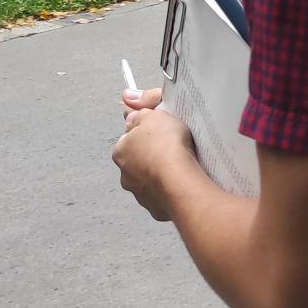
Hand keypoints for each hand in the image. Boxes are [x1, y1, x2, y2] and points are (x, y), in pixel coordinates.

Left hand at [113, 100, 195, 221]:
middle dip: (154, 153)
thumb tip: (129, 98)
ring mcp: (141, 194)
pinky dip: (173, 187)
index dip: (145, 131)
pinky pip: (165, 193)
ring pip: (152, 178)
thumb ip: (141, 108)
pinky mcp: (157, 208)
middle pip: (140, 159)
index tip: (159, 128)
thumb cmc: (165, 148)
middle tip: (174, 144)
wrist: (179, 181)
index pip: (130, 137)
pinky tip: (186, 179)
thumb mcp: (154, 115)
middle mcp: (126, 174)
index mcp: (120, 151)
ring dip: (163, 172)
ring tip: (184, 162)